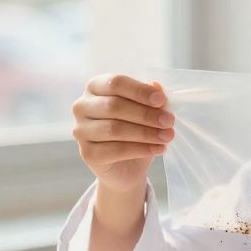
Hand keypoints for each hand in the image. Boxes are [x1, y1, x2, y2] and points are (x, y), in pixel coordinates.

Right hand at [71, 74, 173, 194]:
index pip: (115, 83)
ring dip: (146, 133)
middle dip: (146, 114)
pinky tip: (159, 149)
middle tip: (169, 121)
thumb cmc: (135, 132)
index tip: (161, 99)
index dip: (139, 90)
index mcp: (95, 87)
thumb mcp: (146, 111)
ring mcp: (81, 131)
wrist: (127, 167)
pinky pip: (116, 150)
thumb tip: (156, 86)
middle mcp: (82, 107)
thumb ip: (149, 98)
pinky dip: (141, 149)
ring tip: (167, 136)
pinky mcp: (87, 153)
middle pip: (114, 106)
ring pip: (115, 129)